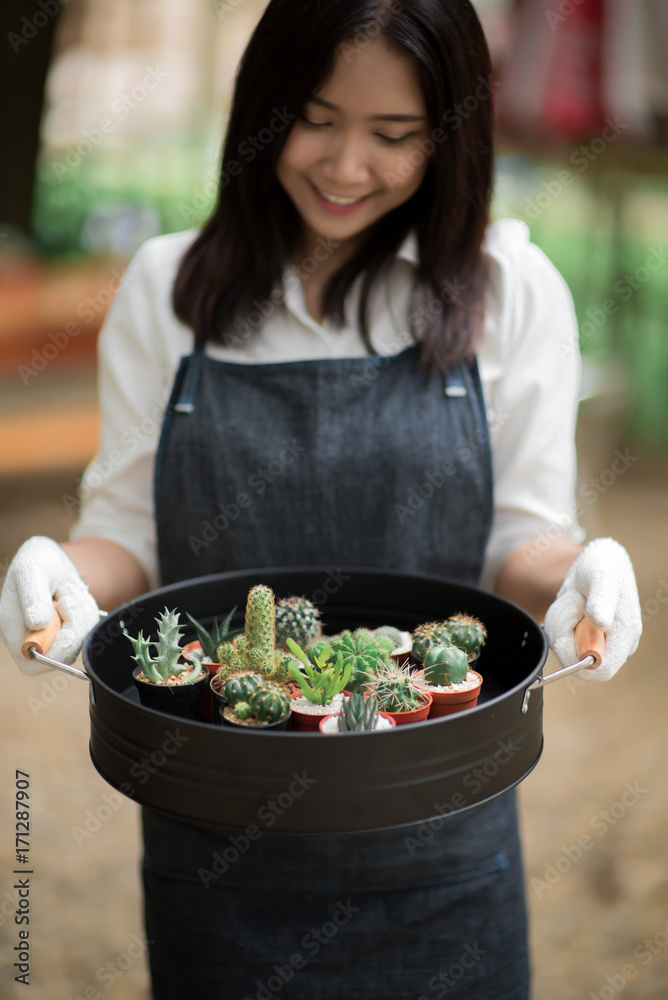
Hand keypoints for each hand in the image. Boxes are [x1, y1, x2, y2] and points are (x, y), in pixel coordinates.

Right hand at [0, 536, 99, 676]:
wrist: (53, 558)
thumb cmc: (36, 562)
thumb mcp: (31, 571)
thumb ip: (33, 597)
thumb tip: (37, 624)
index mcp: (15, 630)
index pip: (30, 663)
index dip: (51, 656)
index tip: (66, 632)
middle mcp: (35, 638)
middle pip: (62, 656)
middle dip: (74, 628)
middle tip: (67, 599)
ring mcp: (55, 636)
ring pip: (80, 640)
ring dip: (81, 612)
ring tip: (66, 590)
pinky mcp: (73, 630)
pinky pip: (90, 626)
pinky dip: (87, 608)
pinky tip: (74, 594)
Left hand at [544, 537, 641, 681]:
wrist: (597, 562)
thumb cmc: (602, 566)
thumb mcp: (602, 575)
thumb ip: (602, 599)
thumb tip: (602, 624)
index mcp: (626, 633)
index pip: (601, 670)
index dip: (578, 657)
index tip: (571, 624)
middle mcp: (617, 644)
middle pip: (577, 662)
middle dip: (566, 634)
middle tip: (571, 604)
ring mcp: (601, 643)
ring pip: (567, 650)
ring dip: (561, 624)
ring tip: (573, 600)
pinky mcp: (586, 640)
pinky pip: (563, 641)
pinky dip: (560, 623)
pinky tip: (571, 606)